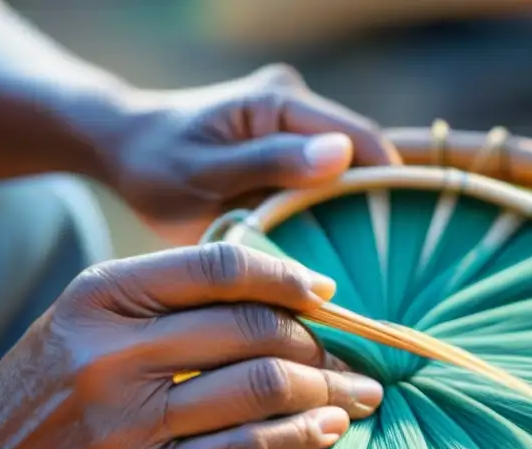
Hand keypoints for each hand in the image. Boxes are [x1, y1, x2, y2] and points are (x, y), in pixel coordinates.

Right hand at [0, 243, 383, 448]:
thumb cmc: (45, 397)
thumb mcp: (81, 323)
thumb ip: (161, 298)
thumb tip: (275, 289)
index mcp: (98, 296)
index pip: (221, 268)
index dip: (288, 277)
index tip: (324, 295)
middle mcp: (111, 351)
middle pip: (254, 329)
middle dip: (319, 344)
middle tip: (348, 359)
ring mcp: (126, 421)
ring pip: (261, 387)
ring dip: (326, 390)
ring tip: (355, 396)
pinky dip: (300, 437)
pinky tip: (327, 429)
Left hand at [99, 64, 401, 243]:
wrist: (126, 151)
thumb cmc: (156, 163)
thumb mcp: (204, 170)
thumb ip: (269, 162)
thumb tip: (344, 155)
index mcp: (280, 101)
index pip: (358, 134)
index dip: (386, 178)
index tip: (405, 229)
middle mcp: (295, 107)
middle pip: (358, 155)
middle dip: (374, 201)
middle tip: (390, 263)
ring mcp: (293, 131)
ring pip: (344, 173)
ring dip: (354, 212)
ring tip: (372, 264)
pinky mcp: (287, 154)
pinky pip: (322, 184)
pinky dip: (330, 215)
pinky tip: (338, 254)